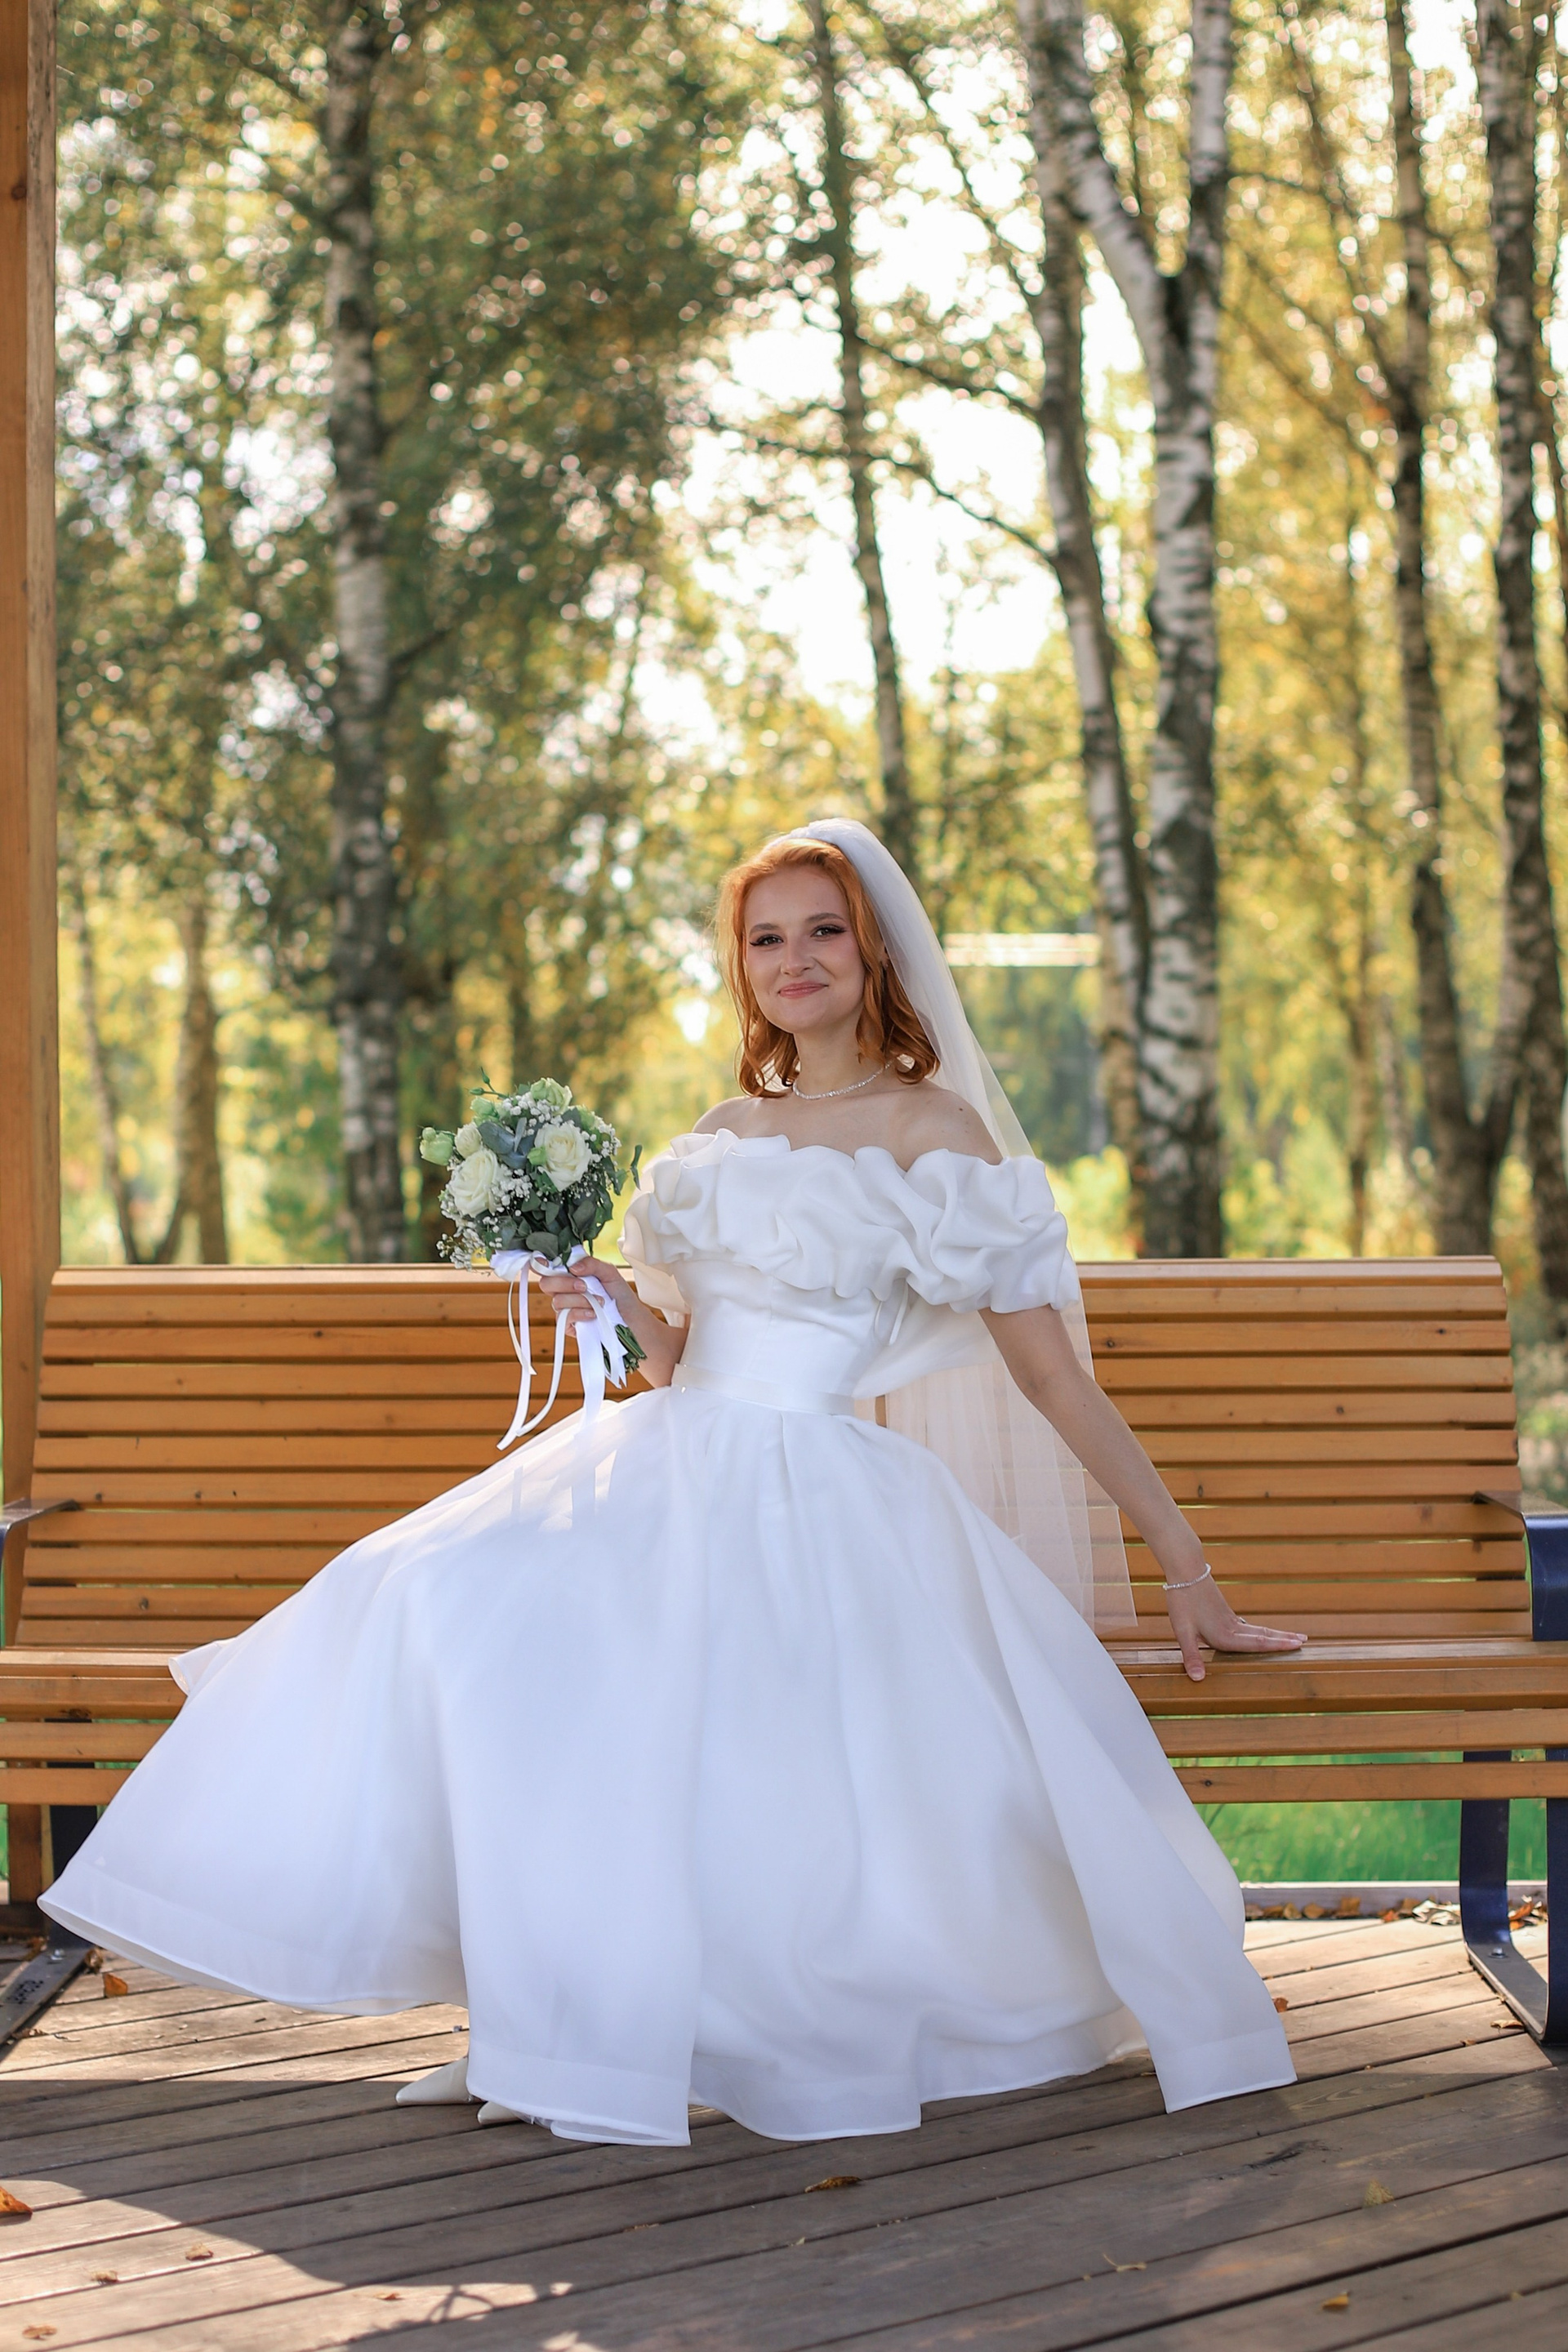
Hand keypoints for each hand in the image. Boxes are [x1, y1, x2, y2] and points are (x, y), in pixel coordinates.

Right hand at [537, 1256, 631, 1333]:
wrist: (630, 1318)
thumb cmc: (619, 1294)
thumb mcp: (609, 1272)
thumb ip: (591, 1264)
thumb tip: (572, 1267)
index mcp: (569, 1275)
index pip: (547, 1268)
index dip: (540, 1263)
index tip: (544, 1261)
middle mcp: (563, 1291)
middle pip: (546, 1284)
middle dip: (564, 1283)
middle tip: (584, 1286)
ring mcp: (565, 1309)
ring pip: (557, 1301)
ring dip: (581, 1300)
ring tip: (600, 1302)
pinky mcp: (568, 1325)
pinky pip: (565, 1317)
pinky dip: (580, 1313)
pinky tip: (593, 1314)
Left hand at [1164, 1570, 1305, 1683]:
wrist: (1186, 1570)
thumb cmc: (1183, 1600)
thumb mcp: (1182, 1631)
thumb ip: (1191, 1656)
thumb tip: (1198, 1680)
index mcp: (1224, 1635)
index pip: (1257, 1643)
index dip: (1278, 1645)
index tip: (1298, 1645)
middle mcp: (1232, 1628)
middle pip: (1264, 1635)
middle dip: (1284, 1639)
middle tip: (1305, 1642)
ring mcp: (1229, 1619)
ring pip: (1258, 1629)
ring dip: (1276, 1634)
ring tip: (1293, 1636)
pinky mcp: (1224, 1612)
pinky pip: (1248, 1625)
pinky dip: (1261, 1631)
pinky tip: (1261, 1633)